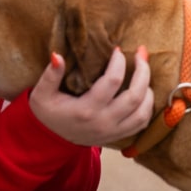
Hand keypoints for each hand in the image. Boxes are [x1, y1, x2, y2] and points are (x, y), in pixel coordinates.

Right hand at [29, 45, 154, 147]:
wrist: (48, 141)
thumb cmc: (46, 113)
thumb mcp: (42, 94)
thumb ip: (50, 75)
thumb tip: (58, 56)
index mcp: (85, 110)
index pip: (112, 81)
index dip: (118, 62)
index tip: (118, 49)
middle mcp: (103, 122)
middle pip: (135, 96)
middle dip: (143, 71)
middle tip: (141, 53)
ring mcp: (112, 131)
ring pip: (143, 112)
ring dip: (148, 90)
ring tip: (144, 71)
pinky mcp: (117, 136)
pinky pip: (141, 123)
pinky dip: (148, 107)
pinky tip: (144, 92)